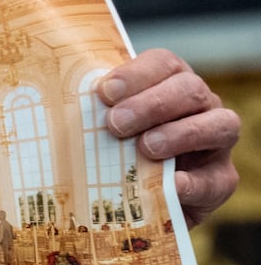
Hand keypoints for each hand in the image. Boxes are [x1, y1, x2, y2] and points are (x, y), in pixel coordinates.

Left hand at [99, 48, 240, 225]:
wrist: (135, 201)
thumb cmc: (110, 152)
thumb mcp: (97, 128)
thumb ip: (87, 114)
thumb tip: (44, 104)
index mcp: (168, 83)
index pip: (163, 63)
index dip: (136, 74)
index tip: (104, 92)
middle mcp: (199, 106)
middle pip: (189, 89)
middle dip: (152, 104)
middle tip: (115, 123)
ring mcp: (215, 142)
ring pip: (218, 125)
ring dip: (180, 134)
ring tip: (146, 148)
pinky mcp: (220, 180)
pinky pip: (217, 178)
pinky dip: (194, 182)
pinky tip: (172, 185)